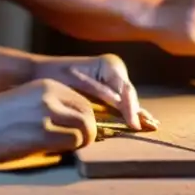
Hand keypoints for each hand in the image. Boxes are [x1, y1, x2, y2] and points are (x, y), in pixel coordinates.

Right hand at [0, 79, 96, 164]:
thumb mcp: (25, 102)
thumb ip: (51, 107)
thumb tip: (79, 126)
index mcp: (46, 84)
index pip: (84, 101)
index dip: (85, 120)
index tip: (76, 133)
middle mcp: (50, 94)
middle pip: (88, 115)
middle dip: (86, 132)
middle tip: (71, 145)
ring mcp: (47, 113)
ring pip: (85, 130)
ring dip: (77, 143)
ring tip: (59, 148)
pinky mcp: (42, 134)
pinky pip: (72, 143)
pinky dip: (67, 151)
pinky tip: (49, 151)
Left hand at [31, 54, 157, 131]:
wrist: (41, 75)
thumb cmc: (57, 78)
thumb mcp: (80, 86)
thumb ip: (101, 95)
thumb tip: (120, 107)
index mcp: (110, 65)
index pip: (126, 90)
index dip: (131, 109)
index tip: (134, 125)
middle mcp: (115, 71)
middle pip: (130, 96)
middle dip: (137, 112)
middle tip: (149, 129)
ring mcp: (113, 80)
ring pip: (128, 101)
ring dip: (137, 114)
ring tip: (153, 127)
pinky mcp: (108, 91)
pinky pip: (123, 103)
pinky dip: (132, 113)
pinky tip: (146, 122)